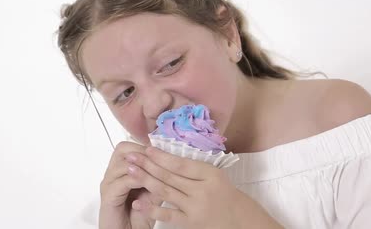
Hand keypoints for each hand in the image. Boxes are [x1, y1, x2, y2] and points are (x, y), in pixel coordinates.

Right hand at [99, 142, 163, 228]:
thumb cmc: (139, 215)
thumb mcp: (153, 192)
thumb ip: (159, 177)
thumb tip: (172, 163)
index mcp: (121, 170)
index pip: (130, 147)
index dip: (146, 147)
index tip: (163, 152)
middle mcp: (112, 174)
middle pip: (122, 149)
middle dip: (142, 152)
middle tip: (156, 159)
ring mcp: (108, 184)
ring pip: (123, 163)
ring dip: (142, 165)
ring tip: (156, 170)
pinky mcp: (108, 196)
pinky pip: (122, 182)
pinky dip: (136, 179)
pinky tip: (147, 182)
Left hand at [124, 146, 281, 228]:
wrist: (239, 218)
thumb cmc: (224, 192)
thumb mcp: (214, 174)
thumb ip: (193, 165)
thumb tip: (165, 152)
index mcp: (210, 174)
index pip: (181, 164)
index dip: (162, 156)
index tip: (146, 148)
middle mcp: (202, 190)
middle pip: (169, 176)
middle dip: (147, 165)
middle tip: (131, 157)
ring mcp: (195, 207)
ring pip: (166, 192)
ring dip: (146, 181)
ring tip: (131, 171)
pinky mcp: (190, 222)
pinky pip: (167, 215)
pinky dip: (151, 209)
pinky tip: (137, 202)